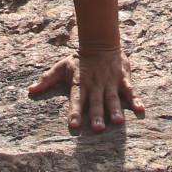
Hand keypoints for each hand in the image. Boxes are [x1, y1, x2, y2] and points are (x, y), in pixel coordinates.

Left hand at [29, 46, 144, 132]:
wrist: (100, 43)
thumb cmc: (79, 60)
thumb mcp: (61, 67)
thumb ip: (47, 80)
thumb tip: (30, 90)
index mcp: (80, 84)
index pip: (76, 99)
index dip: (74, 112)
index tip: (72, 125)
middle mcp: (95, 85)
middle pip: (95, 102)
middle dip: (96, 115)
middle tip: (98, 129)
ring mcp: (110, 82)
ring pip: (112, 98)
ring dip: (115, 109)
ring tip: (118, 121)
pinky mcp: (122, 78)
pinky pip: (130, 89)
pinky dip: (135, 99)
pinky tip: (140, 109)